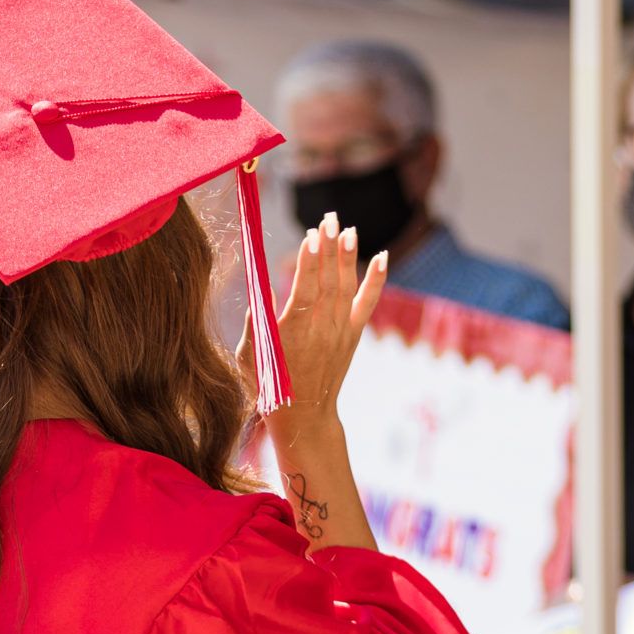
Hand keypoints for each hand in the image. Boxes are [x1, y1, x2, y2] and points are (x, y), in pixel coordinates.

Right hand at [261, 213, 387, 446]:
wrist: (304, 415)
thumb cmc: (269, 383)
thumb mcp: (251, 354)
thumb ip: (256, 322)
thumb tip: (261, 290)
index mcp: (294, 333)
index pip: (306, 290)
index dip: (310, 263)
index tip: (311, 236)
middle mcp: (321, 329)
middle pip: (328, 280)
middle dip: (329, 248)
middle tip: (328, 218)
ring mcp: (340, 331)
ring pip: (346, 286)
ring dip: (348, 256)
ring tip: (348, 228)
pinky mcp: (352, 335)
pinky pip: (367, 303)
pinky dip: (376, 280)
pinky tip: (382, 257)